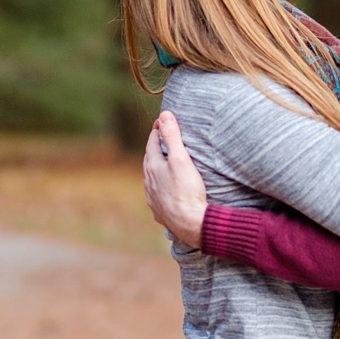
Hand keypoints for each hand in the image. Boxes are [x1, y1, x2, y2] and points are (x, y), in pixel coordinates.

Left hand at [142, 111, 207, 248]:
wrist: (190, 223)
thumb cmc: (186, 191)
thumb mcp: (181, 159)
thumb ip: (172, 137)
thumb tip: (164, 114)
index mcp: (153, 167)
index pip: (152, 143)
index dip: (157, 130)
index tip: (162, 121)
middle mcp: (149, 182)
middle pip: (149, 160)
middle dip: (155, 148)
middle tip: (161, 138)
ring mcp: (153, 198)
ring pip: (151, 178)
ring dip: (156, 168)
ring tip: (163, 163)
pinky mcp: (160, 211)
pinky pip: (157, 195)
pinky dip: (160, 187)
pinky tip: (165, 189)